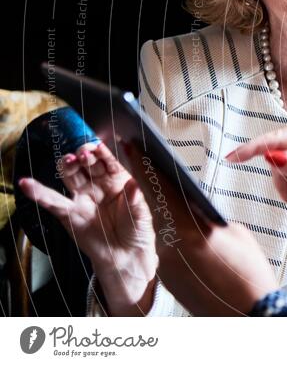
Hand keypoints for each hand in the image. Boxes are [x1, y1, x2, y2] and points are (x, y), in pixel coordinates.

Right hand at [17, 141, 156, 315]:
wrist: (125, 257)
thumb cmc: (136, 231)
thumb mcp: (142, 215)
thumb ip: (136, 201)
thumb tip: (133, 185)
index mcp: (117, 181)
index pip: (108, 163)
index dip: (102, 154)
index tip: (97, 147)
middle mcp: (98, 186)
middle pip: (88, 166)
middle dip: (85, 157)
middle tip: (83, 154)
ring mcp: (83, 198)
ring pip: (71, 178)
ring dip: (68, 167)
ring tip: (68, 160)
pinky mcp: (69, 214)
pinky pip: (53, 202)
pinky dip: (38, 193)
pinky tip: (26, 184)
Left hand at [123, 142, 277, 315]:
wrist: (248, 312)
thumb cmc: (249, 272)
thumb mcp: (234, 233)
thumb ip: (208, 216)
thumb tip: (194, 207)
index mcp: (188, 229)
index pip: (158, 189)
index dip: (143, 165)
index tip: (131, 147)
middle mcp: (170, 246)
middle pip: (158, 209)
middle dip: (158, 191)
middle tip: (157, 169)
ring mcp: (165, 265)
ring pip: (163, 231)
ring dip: (172, 219)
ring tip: (188, 212)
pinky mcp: (168, 279)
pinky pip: (167, 251)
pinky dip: (177, 241)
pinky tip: (194, 245)